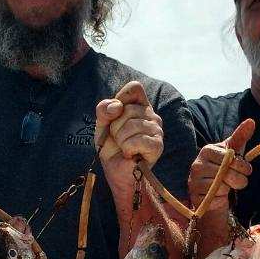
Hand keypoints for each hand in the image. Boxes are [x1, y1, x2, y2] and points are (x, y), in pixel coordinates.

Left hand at [95, 81, 163, 201]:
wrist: (115, 170)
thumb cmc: (110, 147)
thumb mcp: (101, 124)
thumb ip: (103, 109)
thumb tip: (116, 107)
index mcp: (140, 106)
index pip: (134, 87)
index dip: (120, 98)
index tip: (115, 115)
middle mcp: (152, 115)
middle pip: (127, 109)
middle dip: (115, 126)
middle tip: (118, 139)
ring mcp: (157, 130)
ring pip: (131, 125)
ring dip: (120, 139)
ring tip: (124, 147)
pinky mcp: (158, 145)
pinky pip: (137, 140)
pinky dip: (127, 149)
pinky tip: (130, 154)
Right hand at [188, 118, 254, 214]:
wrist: (212, 190)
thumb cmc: (225, 167)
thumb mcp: (234, 152)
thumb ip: (241, 136)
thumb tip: (251, 121)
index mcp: (207, 150)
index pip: (231, 159)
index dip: (243, 166)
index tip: (245, 169)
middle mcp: (197, 165)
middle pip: (227, 174)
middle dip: (239, 180)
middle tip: (238, 180)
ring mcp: (193, 182)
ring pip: (222, 188)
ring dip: (229, 190)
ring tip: (226, 187)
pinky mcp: (194, 197)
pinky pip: (215, 200)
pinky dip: (221, 200)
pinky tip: (218, 195)